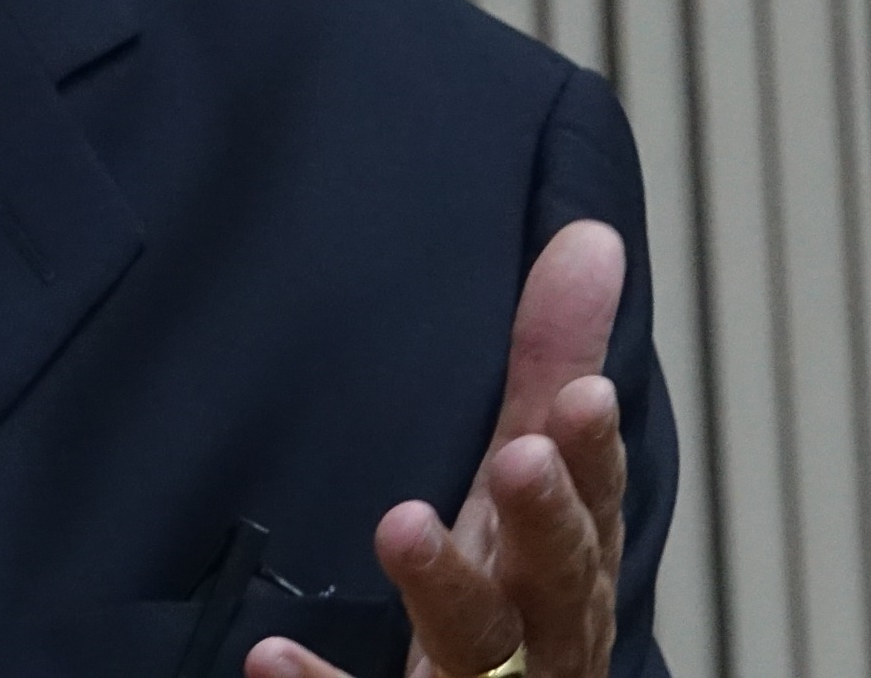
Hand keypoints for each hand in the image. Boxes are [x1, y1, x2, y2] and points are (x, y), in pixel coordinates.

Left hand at [248, 219, 627, 677]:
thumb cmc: (515, 604)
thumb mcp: (526, 487)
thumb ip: (548, 367)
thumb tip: (590, 236)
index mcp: (566, 563)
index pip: (598, 504)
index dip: (597, 456)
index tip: (586, 396)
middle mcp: (540, 632)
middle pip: (558, 580)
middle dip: (546, 519)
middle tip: (522, 456)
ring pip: (478, 647)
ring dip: (448, 588)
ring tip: (403, 524)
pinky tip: (272, 655)